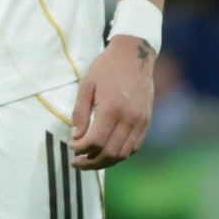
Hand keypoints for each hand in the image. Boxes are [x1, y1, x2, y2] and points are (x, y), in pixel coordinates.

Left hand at [70, 36, 154, 169]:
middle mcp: (129, 118)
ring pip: (124, 153)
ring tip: (90, 162)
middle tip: (77, 163)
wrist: (135, 55)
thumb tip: (76, 136)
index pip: (96, 141)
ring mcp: (141, 121)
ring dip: (106, 162)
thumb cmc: (106, 68)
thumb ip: (80, 112)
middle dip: (91, 162)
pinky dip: (121, 154)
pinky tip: (108, 153)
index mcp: (112, 108)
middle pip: (111, 152)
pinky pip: (135, 146)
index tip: (71, 146)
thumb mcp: (86, 85)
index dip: (81, 149)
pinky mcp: (147, 122)